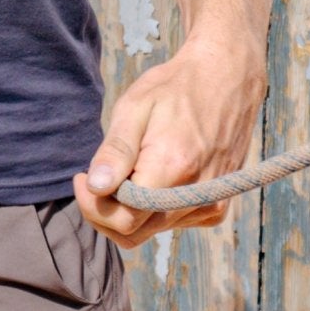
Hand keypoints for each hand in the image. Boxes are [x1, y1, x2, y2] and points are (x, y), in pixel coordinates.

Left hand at [73, 33, 265, 246]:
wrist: (227, 77)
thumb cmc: (176, 87)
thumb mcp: (136, 107)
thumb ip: (115, 152)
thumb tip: (96, 188)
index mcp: (173, 169)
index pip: (123, 220)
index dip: (93, 206)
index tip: (82, 177)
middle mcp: (196, 195)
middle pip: (134, 233)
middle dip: (105, 211)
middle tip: (97, 177)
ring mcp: (211, 205)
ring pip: (151, 230)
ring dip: (130, 210)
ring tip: (129, 170)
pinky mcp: (217, 207)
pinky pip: (173, 223)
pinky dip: (154, 209)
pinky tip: (155, 176)